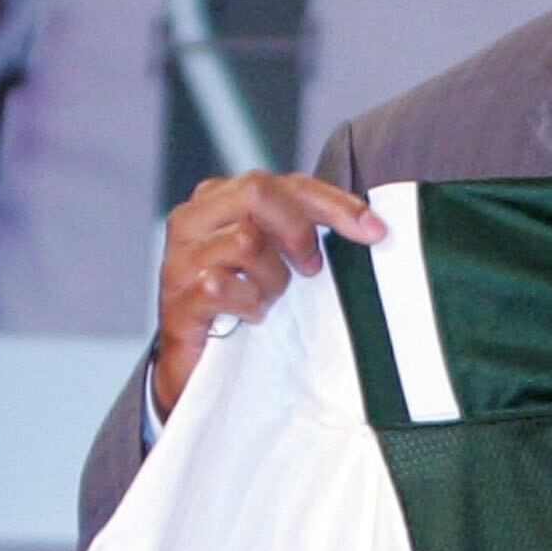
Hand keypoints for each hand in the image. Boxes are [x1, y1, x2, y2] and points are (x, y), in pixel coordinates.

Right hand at [153, 172, 385, 416]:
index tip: (374, 230)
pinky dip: (248, 304)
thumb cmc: (243, 306)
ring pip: (245, 239)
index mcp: (220, 198)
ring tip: (270, 299)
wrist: (196, 368)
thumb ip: (303, 232)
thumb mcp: (277, 260)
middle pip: (257, 191)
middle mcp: (194, 219)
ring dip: (272, 277)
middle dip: (298, 230)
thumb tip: (370, 226)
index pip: (285, 182)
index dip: (334, 202)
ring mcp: (180, 258)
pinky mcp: (177, 299)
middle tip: (311, 269)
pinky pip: (222, 285)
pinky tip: (251, 317)